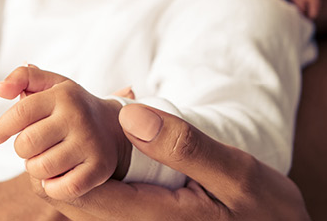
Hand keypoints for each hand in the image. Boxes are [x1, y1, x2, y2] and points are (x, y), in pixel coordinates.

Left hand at [0, 65, 129, 200]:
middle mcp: (77, 117)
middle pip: (26, 144)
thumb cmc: (71, 106)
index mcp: (62, 96)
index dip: (1, 128)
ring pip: (41, 168)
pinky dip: (53, 187)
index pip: (20, 113)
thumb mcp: (51, 84)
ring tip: (44, 159)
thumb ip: (22, 78)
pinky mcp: (99, 168)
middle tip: (32, 146)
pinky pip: (63, 188)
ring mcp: (90, 143)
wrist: (114, 127)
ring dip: (35, 168)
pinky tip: (55, 176)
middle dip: (22, 149)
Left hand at [41, 104, 310, 220]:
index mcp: (154, 220)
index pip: (78, 195)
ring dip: (76, 167)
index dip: (60, 156)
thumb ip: (183, 146)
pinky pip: (106, 207)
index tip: (66, 117)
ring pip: (85, 207)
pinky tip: (111, 148)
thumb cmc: (266, 209)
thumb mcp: (236, 172)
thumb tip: (128, 115)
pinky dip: (98, 177)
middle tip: (65, 115)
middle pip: (72, 203)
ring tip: (82, 127)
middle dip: (63, 158)